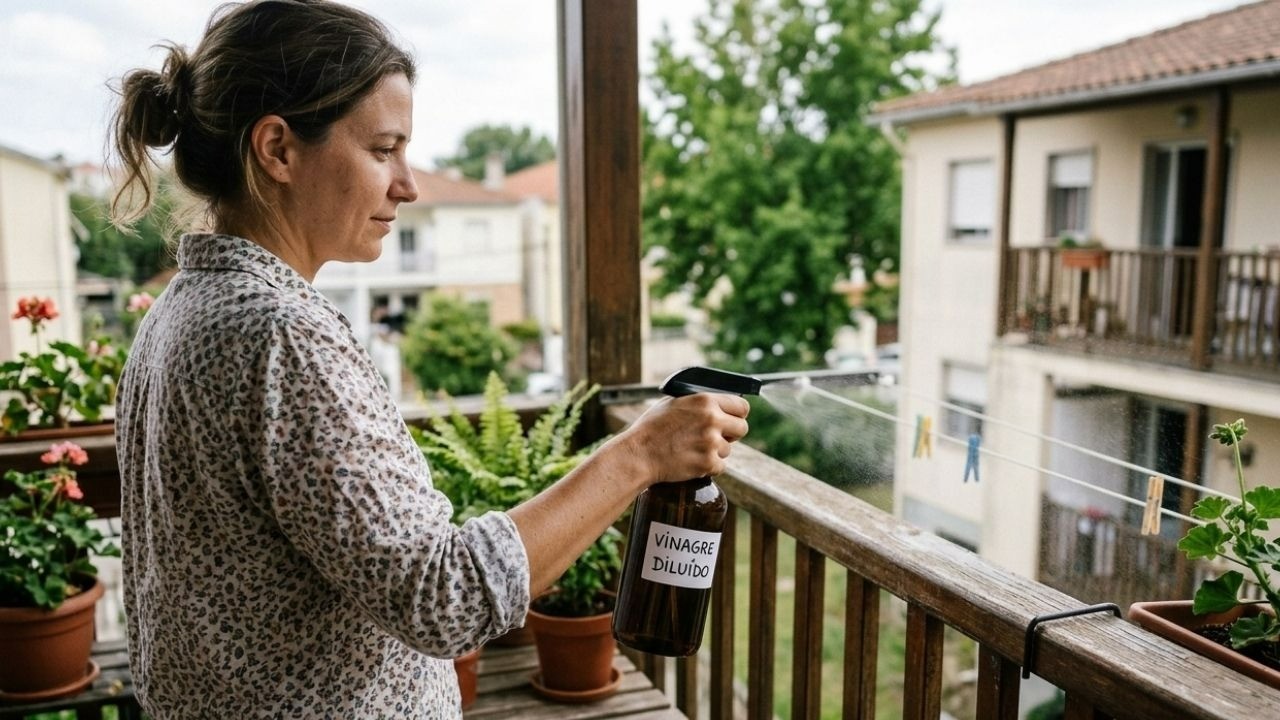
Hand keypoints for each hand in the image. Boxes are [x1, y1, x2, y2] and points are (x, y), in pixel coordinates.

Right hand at [620, 393, 750, 485]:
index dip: (737, 414)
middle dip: (732, 433)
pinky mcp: (708, 463)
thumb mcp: (673, 402)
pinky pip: (720, 466)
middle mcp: (712, 419)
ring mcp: (711, 443)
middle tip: (716, 437)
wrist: (639, 454)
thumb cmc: (652, 428)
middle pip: (742, 428)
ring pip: (728, 449)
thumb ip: (699, 402)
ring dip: (715, 451)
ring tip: (693, 449)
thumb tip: (718, 403)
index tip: (733, 419)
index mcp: (705, 400)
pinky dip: (708, 467)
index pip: (742, 406)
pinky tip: (692, 461)